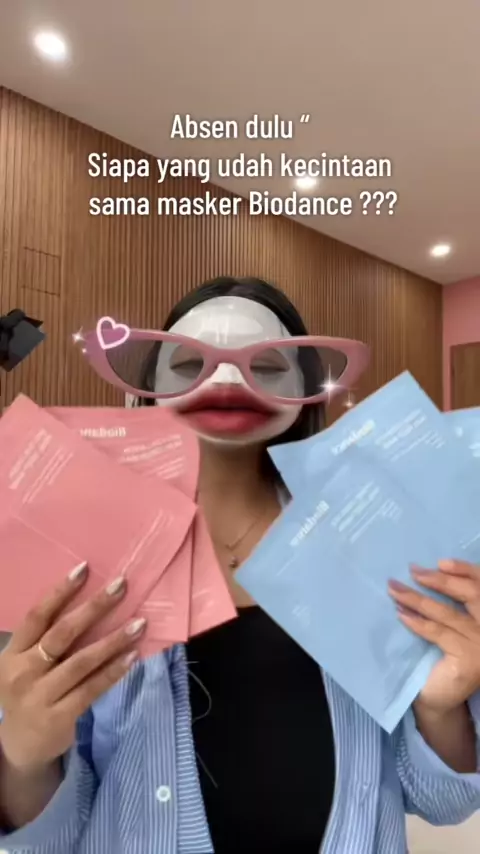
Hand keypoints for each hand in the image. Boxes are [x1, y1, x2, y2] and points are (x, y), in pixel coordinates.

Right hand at [0, 564, 145, 772]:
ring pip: (82, 661)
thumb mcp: (25, 663)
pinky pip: (93, 688)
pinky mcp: (60, 716)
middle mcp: (23, 672)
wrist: (19, 745)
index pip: (37, 616)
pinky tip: (133, 656)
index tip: (85, 568)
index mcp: (14, 652)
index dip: (60, 591)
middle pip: (62, 633)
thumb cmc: (28, 690)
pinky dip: (114, 671)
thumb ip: (47, 639)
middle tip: (121, 585)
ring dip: (113, 640)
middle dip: (94, 607)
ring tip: (139, 623)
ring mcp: (41, 696)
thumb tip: (92, 601)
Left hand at [388, 560, 479, 714]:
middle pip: (470, 594)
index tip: (440, 562)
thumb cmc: (444, 655)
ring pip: (447, 613)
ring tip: (394, 589)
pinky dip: (417, 621)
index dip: (465, 570)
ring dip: (417, 598)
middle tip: (413, 570)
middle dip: (440, 580)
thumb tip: (428, 570)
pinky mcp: (467, 660)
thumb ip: (451, 602)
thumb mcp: (451, 623)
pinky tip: (401, 613)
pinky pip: (437, 633)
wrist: (440, 696)